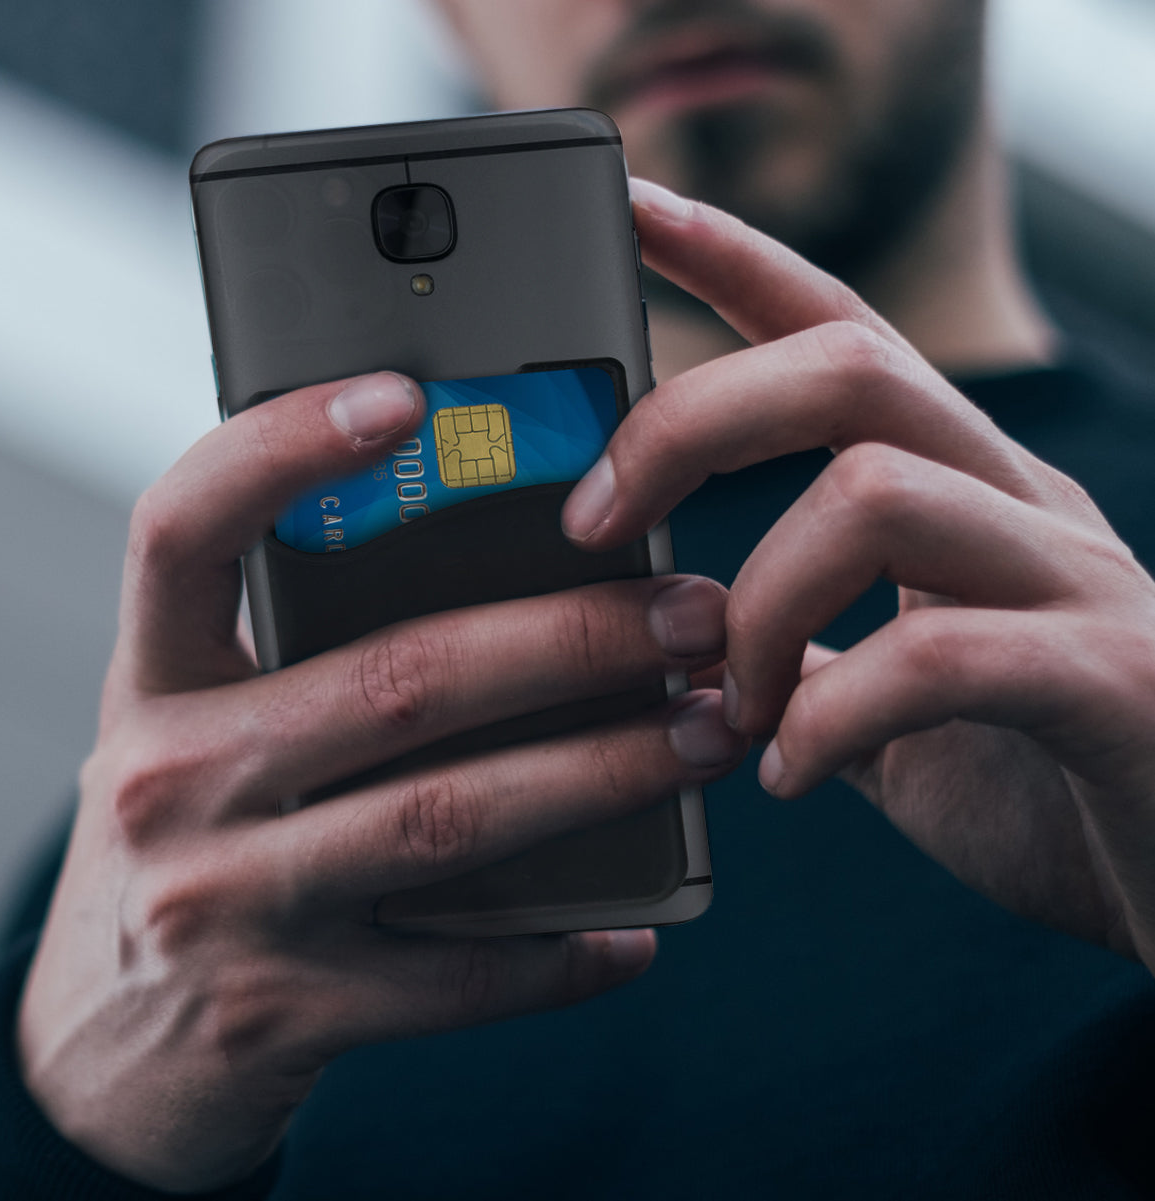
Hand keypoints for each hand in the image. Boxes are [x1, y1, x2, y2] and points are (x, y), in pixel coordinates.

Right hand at [18, 370, 744, 1191]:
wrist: (109, 1045)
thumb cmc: (189, 841)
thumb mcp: (207, 726)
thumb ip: (307, 651)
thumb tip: (518, 576)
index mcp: (156, 679)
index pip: (186, 528)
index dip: (283, 448)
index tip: (408, 398)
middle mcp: (172, 780)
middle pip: (398, 676)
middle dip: (571, 640)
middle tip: (691, 617)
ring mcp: (226, 903)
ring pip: (450, 814)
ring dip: (603, 772)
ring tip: (705, 733)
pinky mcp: (286, 1012)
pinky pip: (459, 973)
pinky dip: (561, 949)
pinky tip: (635, 927)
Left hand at [564, 178, 1154, 973]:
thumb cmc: (1030, 774)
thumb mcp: (888, 693)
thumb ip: (806, 646)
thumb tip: (687, 632)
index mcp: (957, 485)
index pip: (838, 328)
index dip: (732, 259)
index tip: (634, 212)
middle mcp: (1017, 500)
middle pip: (846, 365)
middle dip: (690, 425)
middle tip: (593, 524)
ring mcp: (1073, 578)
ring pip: (877, 491)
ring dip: (756, 604)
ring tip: (727, 705)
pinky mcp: (1109, 677)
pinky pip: (938, 657)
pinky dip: (829, 717)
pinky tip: (789, 773)